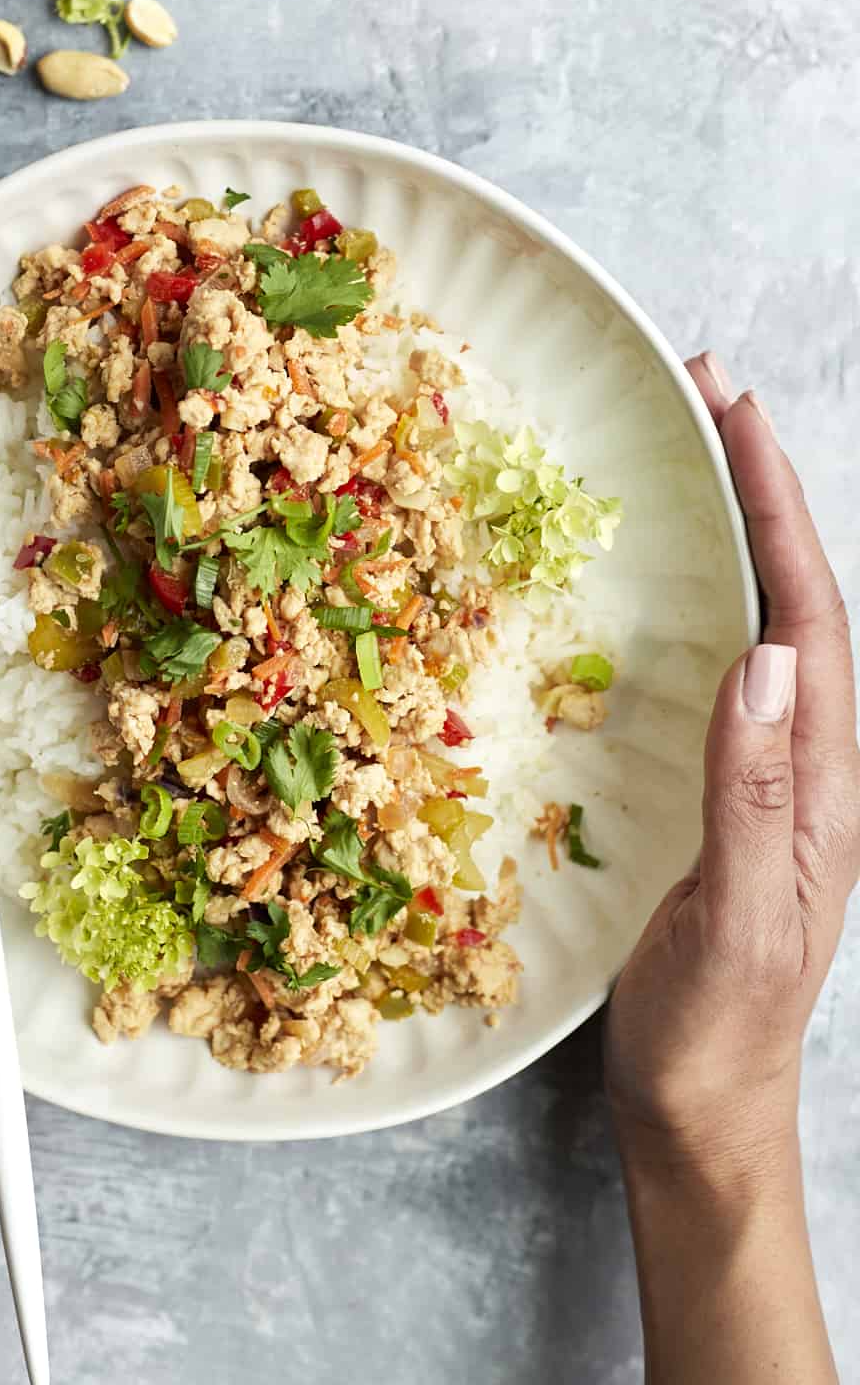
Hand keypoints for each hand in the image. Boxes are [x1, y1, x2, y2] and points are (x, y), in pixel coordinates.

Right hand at [605, 356, 859, 1168]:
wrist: (705, 1103)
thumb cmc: (719, 1025)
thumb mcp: (738, 917)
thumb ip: (752, 792)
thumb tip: (765, 659)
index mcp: (825, 778)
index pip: (809, 613)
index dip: (775, 505)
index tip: (731, 410)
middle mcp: (808, 758)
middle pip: (795, 594)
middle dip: (760, 484)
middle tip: (705, 390)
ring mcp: (769, 772)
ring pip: (763, 620)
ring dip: (734, 527)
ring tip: (691, 451)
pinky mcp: (724, 789)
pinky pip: (720, 666)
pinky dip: (702, 596)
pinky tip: (667, 578)